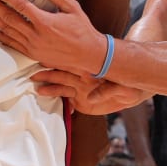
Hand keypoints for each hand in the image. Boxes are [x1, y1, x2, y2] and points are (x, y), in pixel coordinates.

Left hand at [0, 0, 105, 72]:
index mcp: (45, 22)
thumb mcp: (72, 8)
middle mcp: (36, 35)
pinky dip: (0, 36)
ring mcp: (33, 47)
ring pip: (8, 31)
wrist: (89, 55)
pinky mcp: (33, 55)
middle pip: (9, 18)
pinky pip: (12, 44)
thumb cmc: (83, 30)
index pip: (21, 6)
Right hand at [31, 68, 149, 114]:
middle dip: (48, 75)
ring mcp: (80, 91)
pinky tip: (48, 104)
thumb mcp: (123, 88)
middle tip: (33, 75)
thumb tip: (91, 98)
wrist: (133, 92)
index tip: (47, 61)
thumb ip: (108, 90)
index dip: (60, 64)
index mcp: (91, 73)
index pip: (73, 66)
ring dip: (50, 89)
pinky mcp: (81, 102)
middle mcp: (82, 80)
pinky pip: (67, 102)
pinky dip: (59, 104)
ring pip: (61, 88)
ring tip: (37, 90)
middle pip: (62, 76)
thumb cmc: (129, 85)